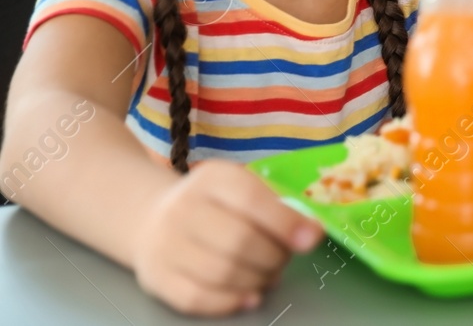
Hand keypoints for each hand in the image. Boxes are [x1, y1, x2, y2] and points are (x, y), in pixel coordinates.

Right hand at [133, 160, 322, 315]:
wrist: (152, 218)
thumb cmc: (214, 205)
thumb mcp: (242, 189)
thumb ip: (277, 207)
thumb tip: (310, 235)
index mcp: (212, 178)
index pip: (251, 199)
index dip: (286, 222)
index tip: (312, 239)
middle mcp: (183, 207)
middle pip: (239, 240)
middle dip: (274, 257)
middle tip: (284, 260)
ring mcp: (165, 244)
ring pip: (221, 272)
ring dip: (257, 280)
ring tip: (269, 275)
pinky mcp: (156, 277)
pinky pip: (196, 298)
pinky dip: (230, 302)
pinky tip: (249, 296)